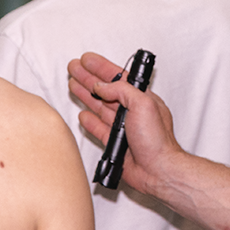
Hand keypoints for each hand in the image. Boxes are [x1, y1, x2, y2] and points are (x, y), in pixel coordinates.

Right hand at [69, 52, 181, 192]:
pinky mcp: (115, 143)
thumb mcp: (143, 104)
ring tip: (72, 84)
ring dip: (85, 95)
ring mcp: (122, 127)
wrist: (157, 170)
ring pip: (99, 107)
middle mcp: (131, 111)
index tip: (86, 60)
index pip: (117, 77)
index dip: (101, 67)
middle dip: (88, 78)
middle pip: (105, 90)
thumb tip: (101, 86)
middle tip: (73, 68)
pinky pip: (98, 129)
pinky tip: (82, 114)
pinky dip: (89, 121)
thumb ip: (121, 91)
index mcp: (141, 98)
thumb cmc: (157, 139)